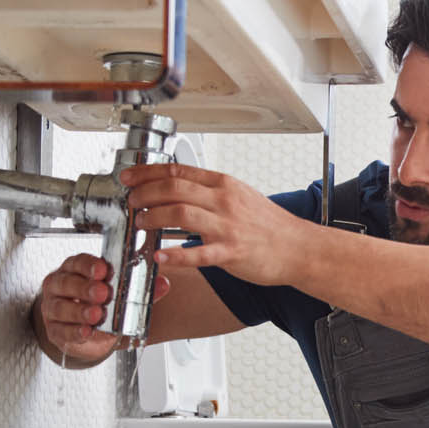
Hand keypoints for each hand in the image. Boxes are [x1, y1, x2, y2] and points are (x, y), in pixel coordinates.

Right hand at [32, 252, 169, 363]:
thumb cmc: (102, 305)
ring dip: (79, 311)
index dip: (89, 265)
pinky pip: (61, 330)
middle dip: (85, 288)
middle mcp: (60, 286)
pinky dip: (74, 332)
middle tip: (103, 293)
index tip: (103, 270)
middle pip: (66, 283)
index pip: (78, 262)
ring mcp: (54, 308)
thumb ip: (141, 289)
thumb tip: (163, 283)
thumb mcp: (122, 295)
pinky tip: (86, 331)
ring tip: (97, 314)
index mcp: (75, 270)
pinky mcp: (55, 330)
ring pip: (60, 307)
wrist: (90, 332)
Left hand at [122, 163, 310, 286]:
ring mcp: (227, 226)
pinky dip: (175, 255)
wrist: (299, 247)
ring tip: (140, 223)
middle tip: (131, 201)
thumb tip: (178, 189)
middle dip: (144, 193)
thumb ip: (210, 192)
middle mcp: (224, 201)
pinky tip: (159, 256)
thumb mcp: (239, 196)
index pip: (178, 171)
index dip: (147, 173)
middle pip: (173, 188)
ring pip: (180, 213)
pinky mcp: (232, 253)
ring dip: (153, 217)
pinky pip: (199, 253)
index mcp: (223, 184)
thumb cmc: (269, 226)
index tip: (129, 178)